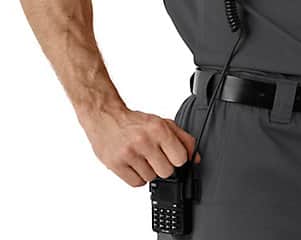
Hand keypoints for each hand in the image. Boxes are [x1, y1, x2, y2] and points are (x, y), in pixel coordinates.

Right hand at [81, 106, 201, 187]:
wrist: (105, 117)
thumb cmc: (134, 121)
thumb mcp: (161, 123)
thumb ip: (182, 138)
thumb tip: (195, 157)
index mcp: (158, 128)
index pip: (181, 158)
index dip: (178, 159)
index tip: (172, 155)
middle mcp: (144, 140)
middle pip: (167, 171)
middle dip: (163, 165)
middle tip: (155, 156)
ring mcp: (129, 153)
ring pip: (151, 179)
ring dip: (148, 171)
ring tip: (141, 157)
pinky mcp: (116, 164)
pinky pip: (137, 184)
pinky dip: (137, 177)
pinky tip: (133, 164)